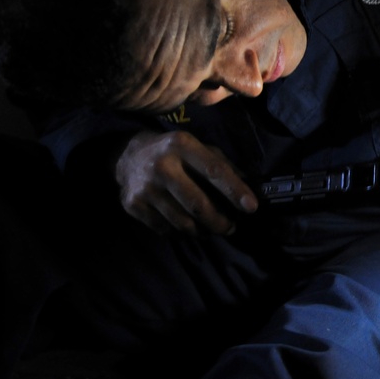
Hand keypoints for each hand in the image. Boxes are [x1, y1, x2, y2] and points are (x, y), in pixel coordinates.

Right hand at [115, 130, 257, 234]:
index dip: (235, 191)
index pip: (214, 171)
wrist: (128, 156)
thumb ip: (222, 164)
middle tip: (231, 228)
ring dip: (203, 231)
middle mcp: (162, 165)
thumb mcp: (197, 147)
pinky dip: (182, 233)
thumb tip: (250, 186)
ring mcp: (145, 187)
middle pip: (198, 204)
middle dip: (220, 222)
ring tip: (212, 230)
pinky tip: (189, 228)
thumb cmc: (174, 152)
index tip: (252, 207)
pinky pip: (165, 229)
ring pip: (182, 222)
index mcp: (182, 145)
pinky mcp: (133, 205)